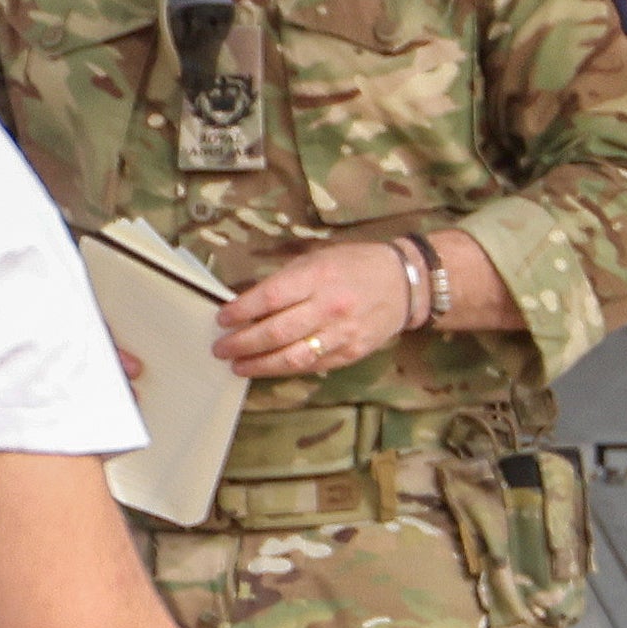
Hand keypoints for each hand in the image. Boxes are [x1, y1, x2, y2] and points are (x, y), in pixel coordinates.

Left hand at [211, 234, 427, 382]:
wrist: (405, 283)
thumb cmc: (357, 265)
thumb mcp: (319, 258)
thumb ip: (287, 280)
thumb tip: (249, 301)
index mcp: (318, 276)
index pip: (271, 297)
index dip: (242, 310)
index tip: (223, 318)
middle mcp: (329, 306)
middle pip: (277, 331)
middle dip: (243, 342)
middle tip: (221, 348)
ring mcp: (341, 333)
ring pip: (292, 356)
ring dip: (259, 364)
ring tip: (237, 365)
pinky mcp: (350, 353)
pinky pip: (312, 365)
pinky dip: (286, 369)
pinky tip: (267, 369)